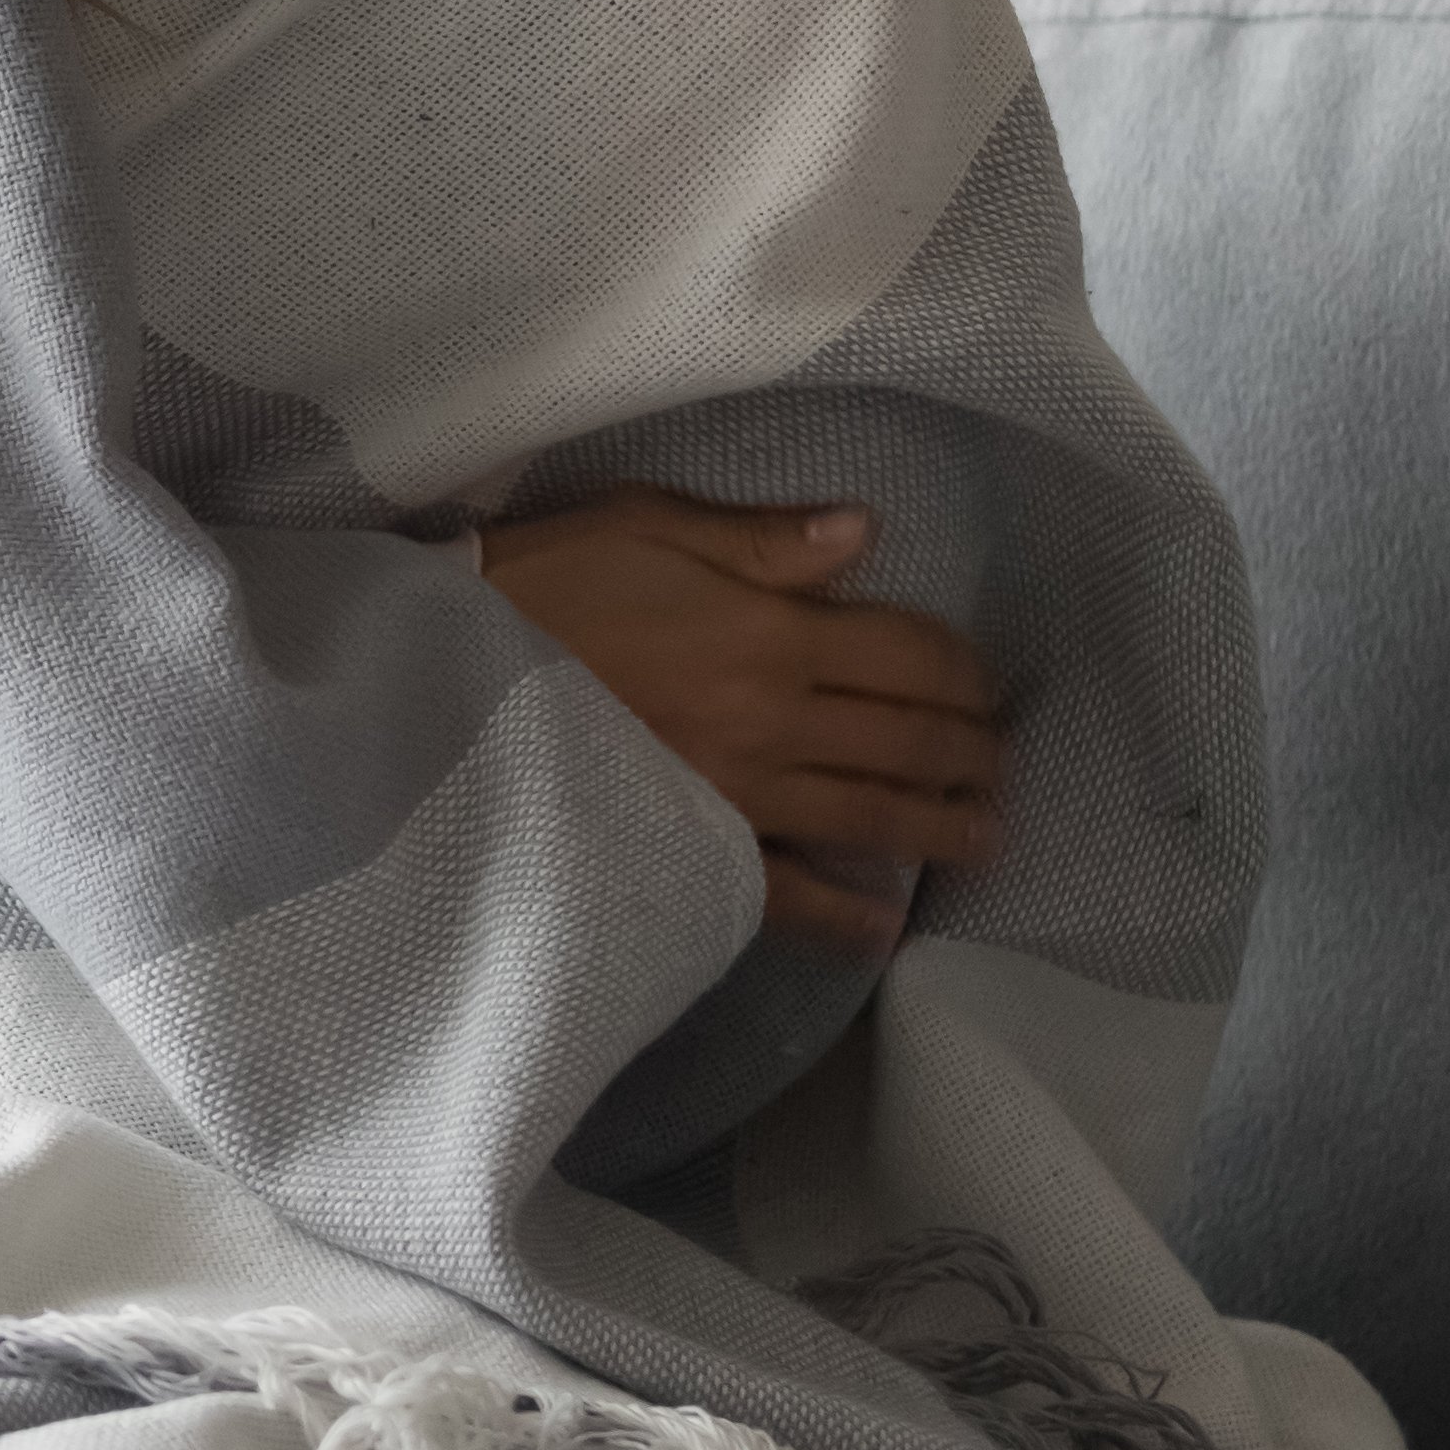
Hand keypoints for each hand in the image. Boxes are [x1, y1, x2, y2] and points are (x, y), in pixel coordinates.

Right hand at [477, 488, 1004, 957]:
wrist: (445, 669)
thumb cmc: (543, 581)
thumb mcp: (650, 524)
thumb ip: (765, 539)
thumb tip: (864, 533)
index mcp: (770, 635)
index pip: (908, 654)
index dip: (964, 668)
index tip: (988, 682)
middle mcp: (771, 722)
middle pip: (908, 740)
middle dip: (973, 750)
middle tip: (1004, 761)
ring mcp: (735, 795)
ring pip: (871, 818)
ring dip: (942, 828)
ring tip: (986, 836)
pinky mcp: (689, 843)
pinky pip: (780, 892)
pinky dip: (837, 915)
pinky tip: (880, 924)